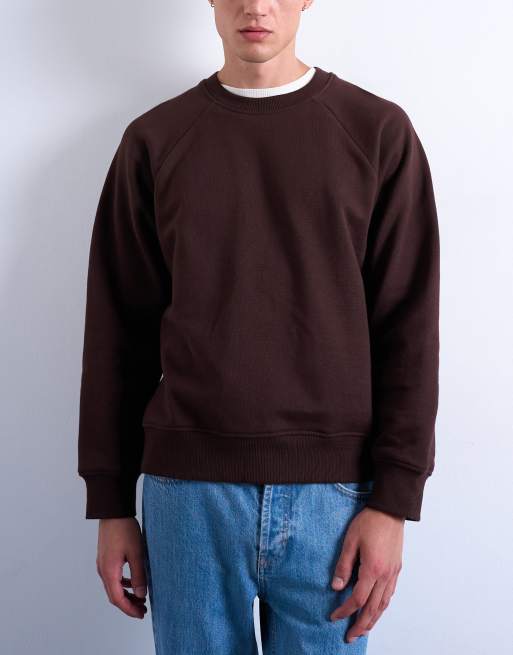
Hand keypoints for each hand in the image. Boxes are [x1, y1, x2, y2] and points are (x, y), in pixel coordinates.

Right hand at [96, 517, 147, 618]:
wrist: (113, 512)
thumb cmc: (124, 530)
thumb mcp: (136, 553)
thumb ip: (139, 575)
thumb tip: (141, 595)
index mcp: (109, 572)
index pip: (118, 599)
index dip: (129, 609)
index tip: (141, 614)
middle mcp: (103, 570)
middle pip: (114, 596)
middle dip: (128, 605)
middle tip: (143, 609)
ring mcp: (103, 564)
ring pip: (114, 587)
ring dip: (126, 595)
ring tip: (140, 598)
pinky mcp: (106, 558)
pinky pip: (113, 577)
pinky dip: (123, 584)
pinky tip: (133, 582)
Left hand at [329, 506, 403, 642]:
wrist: (391, 510)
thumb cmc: (369, 522)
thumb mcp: (350, 541)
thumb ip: (343, 565)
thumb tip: (336, 587)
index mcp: (372, 569)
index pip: (357, 599)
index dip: (345, 611)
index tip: (334, 617)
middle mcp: (385, 575)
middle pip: (373, 608)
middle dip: (361, 625)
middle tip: (350, 637)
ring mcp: (393, 573)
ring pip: (384, 604)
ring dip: (373, 619)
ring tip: (363, 629)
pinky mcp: (397, 568)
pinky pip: (390, 593)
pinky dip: (382, 606)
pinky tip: (376, 608)